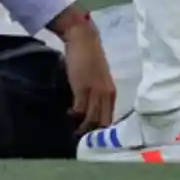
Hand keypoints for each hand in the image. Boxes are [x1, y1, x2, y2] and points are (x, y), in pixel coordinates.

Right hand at [55, 14, 116, 131]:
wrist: (84, 40)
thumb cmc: (90, 58)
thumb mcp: (99, 78)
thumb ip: (97, 93)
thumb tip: (90, 108)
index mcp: (111, 92)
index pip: (110, 118)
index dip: (102, 130)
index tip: (92, 138)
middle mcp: (106, 94)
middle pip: (102, 122)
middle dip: (92, 133)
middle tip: (80, 139)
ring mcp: (95, 92)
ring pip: (91, 119)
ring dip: (81, 128)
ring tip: (73, 132)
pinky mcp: (82, 89)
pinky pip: (78, 110)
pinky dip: (73, 115)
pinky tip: (67, 114)